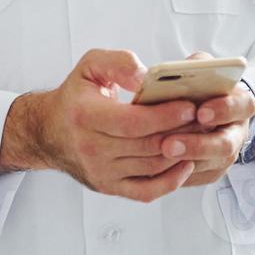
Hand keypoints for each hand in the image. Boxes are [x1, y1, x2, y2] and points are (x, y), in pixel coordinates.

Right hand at [0, 49, 196, 201]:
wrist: (48, 131)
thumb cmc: (74, 97)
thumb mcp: (90, 66)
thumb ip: (119, 63)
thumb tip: (146, 77)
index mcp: (86, 116)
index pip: (133, 122)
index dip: (165, 116)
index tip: (189, 107)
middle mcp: (91, 148)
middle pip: (147, 146)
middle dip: (181, 132)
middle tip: (206, 119)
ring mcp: (101, 172)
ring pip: (151, 167)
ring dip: (181, 153)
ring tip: (202, 135)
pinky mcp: (109, 186)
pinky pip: (147, 191)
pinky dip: (170, 181)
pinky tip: (185, 163)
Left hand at [157, 52, 254, 187]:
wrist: (204, 108)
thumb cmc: (201, 85)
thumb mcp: (201, 67)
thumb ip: (193, 66)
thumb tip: (167, 73)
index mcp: (240, 102)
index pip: (241, 106)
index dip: (223, 110)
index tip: (200, 112)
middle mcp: (237, 132)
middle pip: (226, 145)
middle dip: (198, 145)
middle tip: (169, 144)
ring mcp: (225, 155)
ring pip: (209, 165)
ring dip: (183, 161)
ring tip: (159, 153)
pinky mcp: (211, 172)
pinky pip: (196, 177)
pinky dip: (177, 172)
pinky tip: (157, 165)